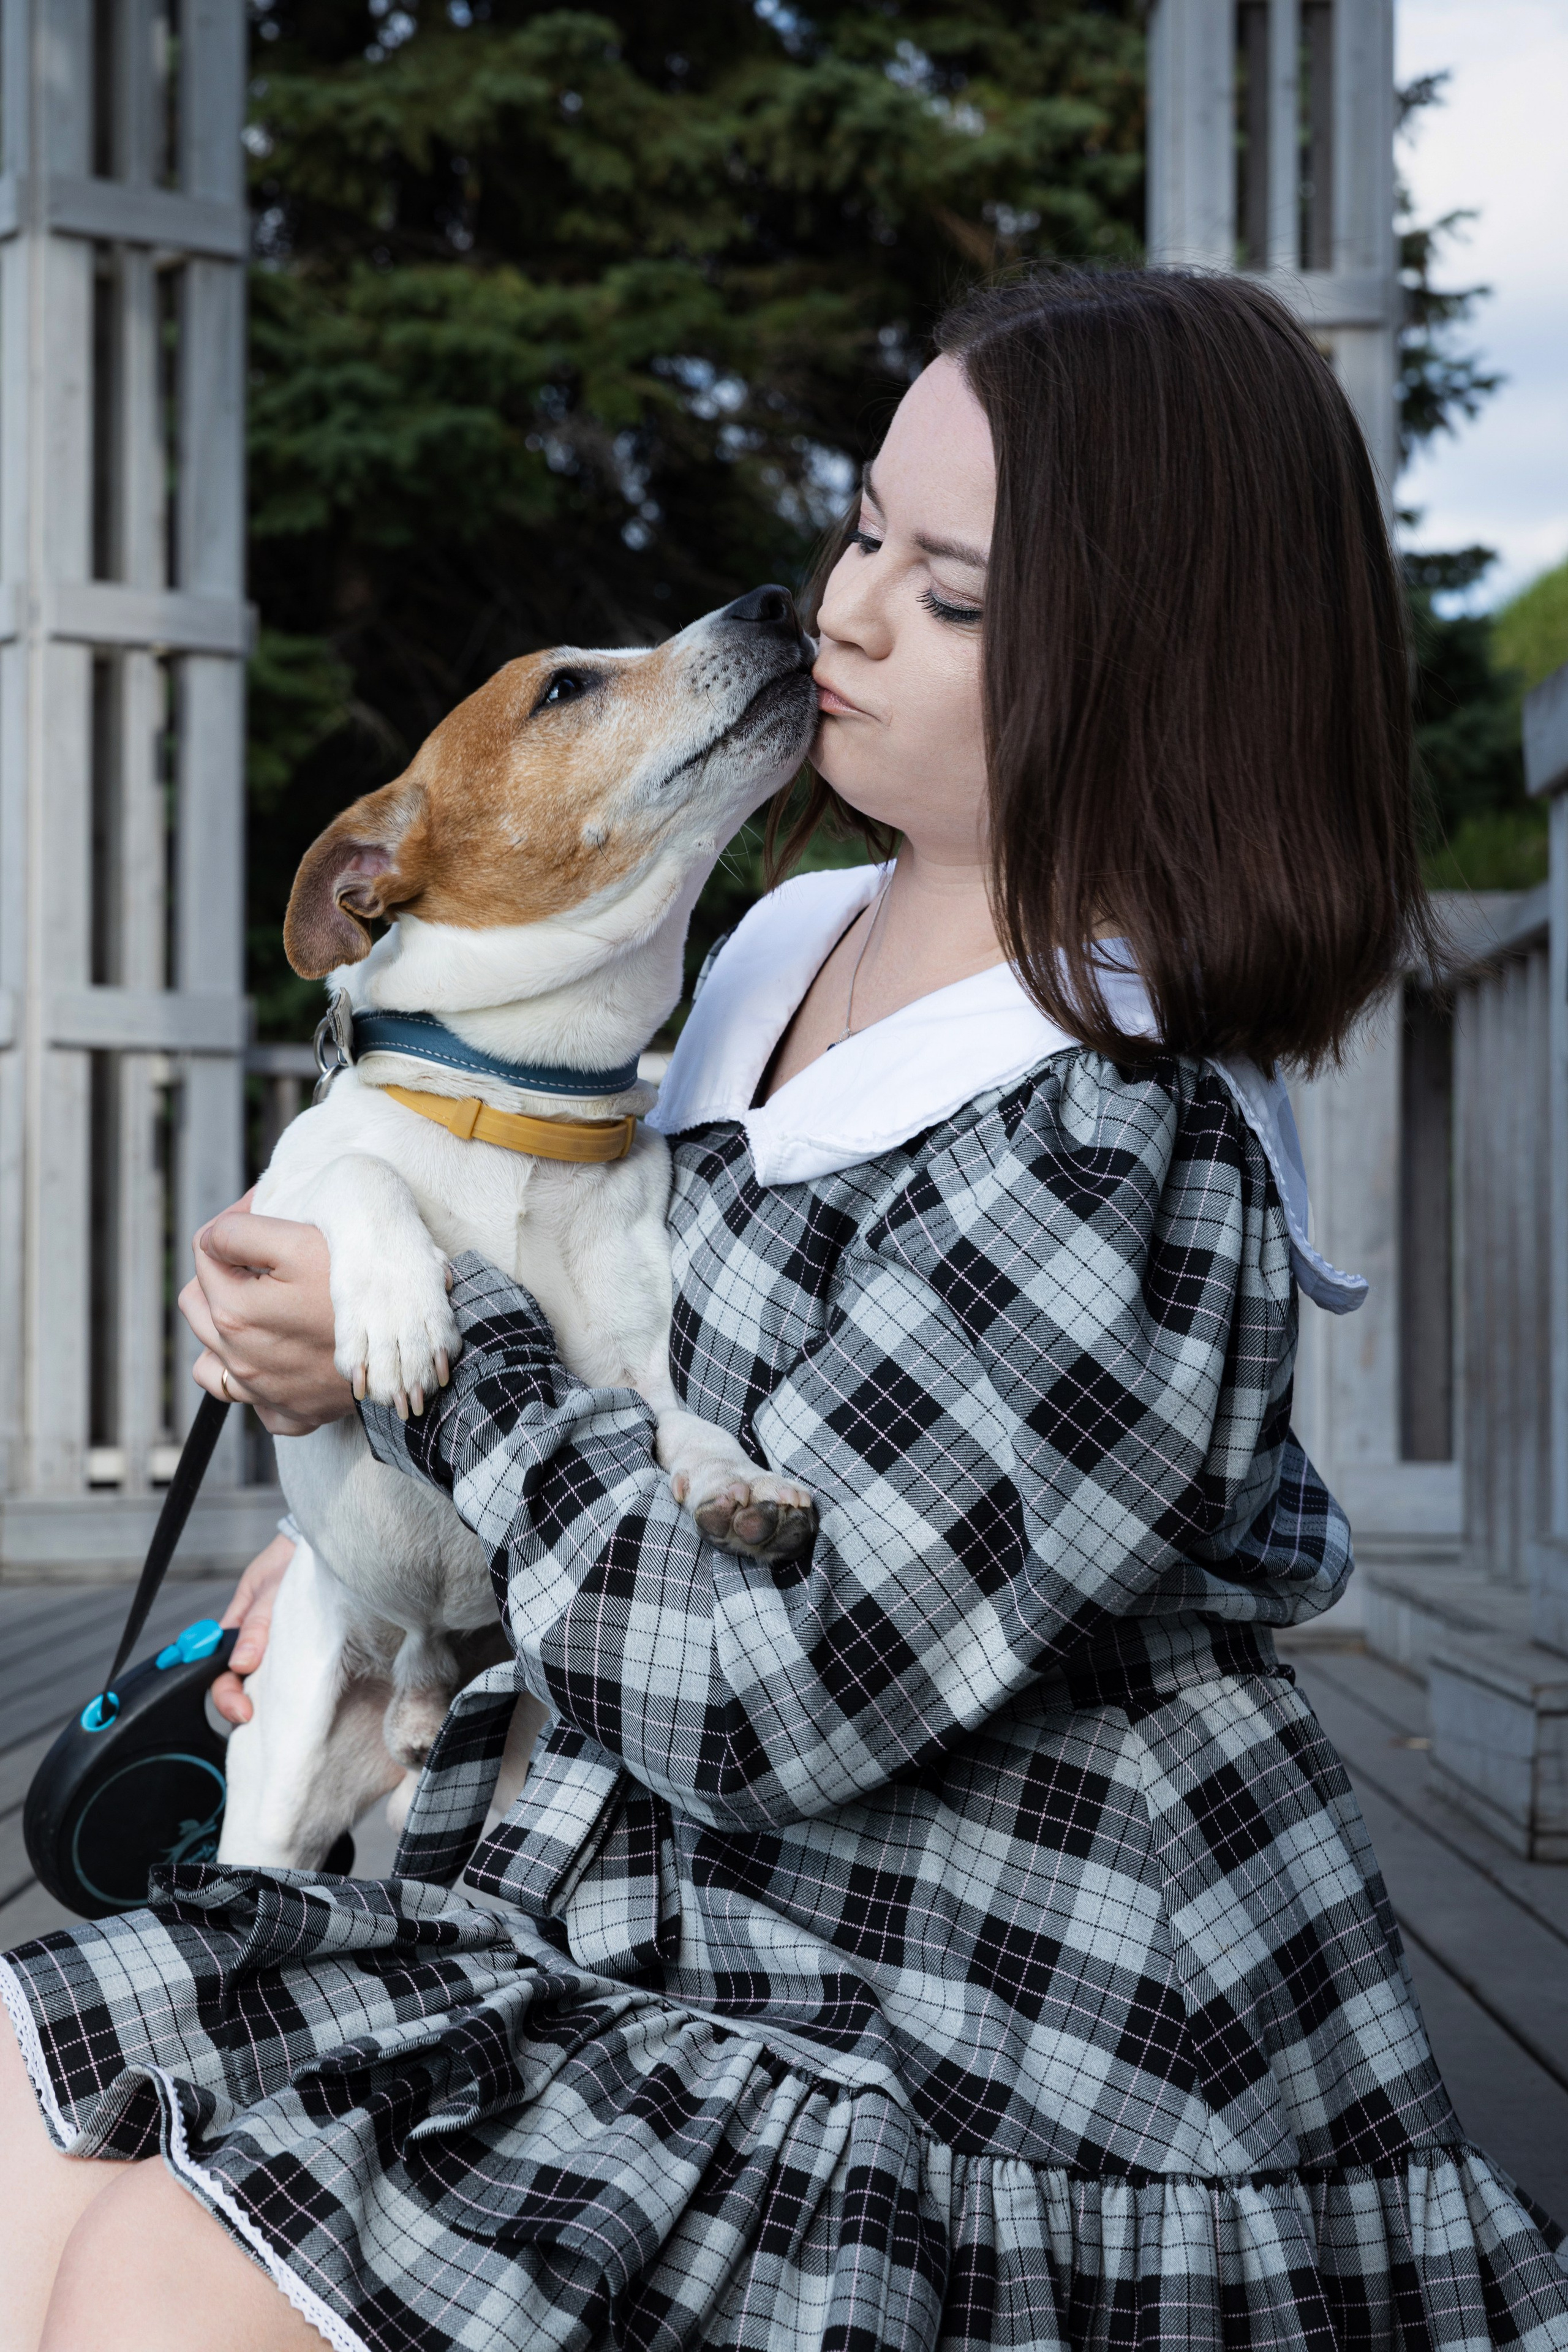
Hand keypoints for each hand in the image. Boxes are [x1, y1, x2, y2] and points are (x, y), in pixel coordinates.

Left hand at [179, 1195, 356, 1435]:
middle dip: (221, 1276)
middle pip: (197, 1304)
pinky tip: (279, 1357)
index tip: (263, 1216)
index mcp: (233, 1310)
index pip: (205, 1251)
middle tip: (261, 1261)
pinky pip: (252, 1400)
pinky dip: (256, 1380)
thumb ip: (240, 1233)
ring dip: (225, 1331)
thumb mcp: (299, 1242)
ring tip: (262, 1311)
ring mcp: (263, 1391)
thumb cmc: (357, 1290)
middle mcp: (237, 1357)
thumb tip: (210, 1238)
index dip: (231, 1226)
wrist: (409, 1348)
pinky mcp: (292, 1413)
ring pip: (210, 1359)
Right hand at [212, 1531, 294, 1724]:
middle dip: (246, 1707)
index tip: (243, 1711)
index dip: (227, 1697)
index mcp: (233, 1633)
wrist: (316, 1550)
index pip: (220, 1674)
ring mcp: (273, 1650)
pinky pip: (288, 1675)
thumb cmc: (286, 1565)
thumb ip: (256, 1625)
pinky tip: (302, 1695)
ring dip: (271, 1700)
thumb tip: (241, 1663)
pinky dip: (292, 1687)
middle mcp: (251, 1646)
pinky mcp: (296, 1650)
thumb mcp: (270, 1591)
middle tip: (263, 1720)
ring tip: (286, 1713)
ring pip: (264, 1685)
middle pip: (240, 1687)